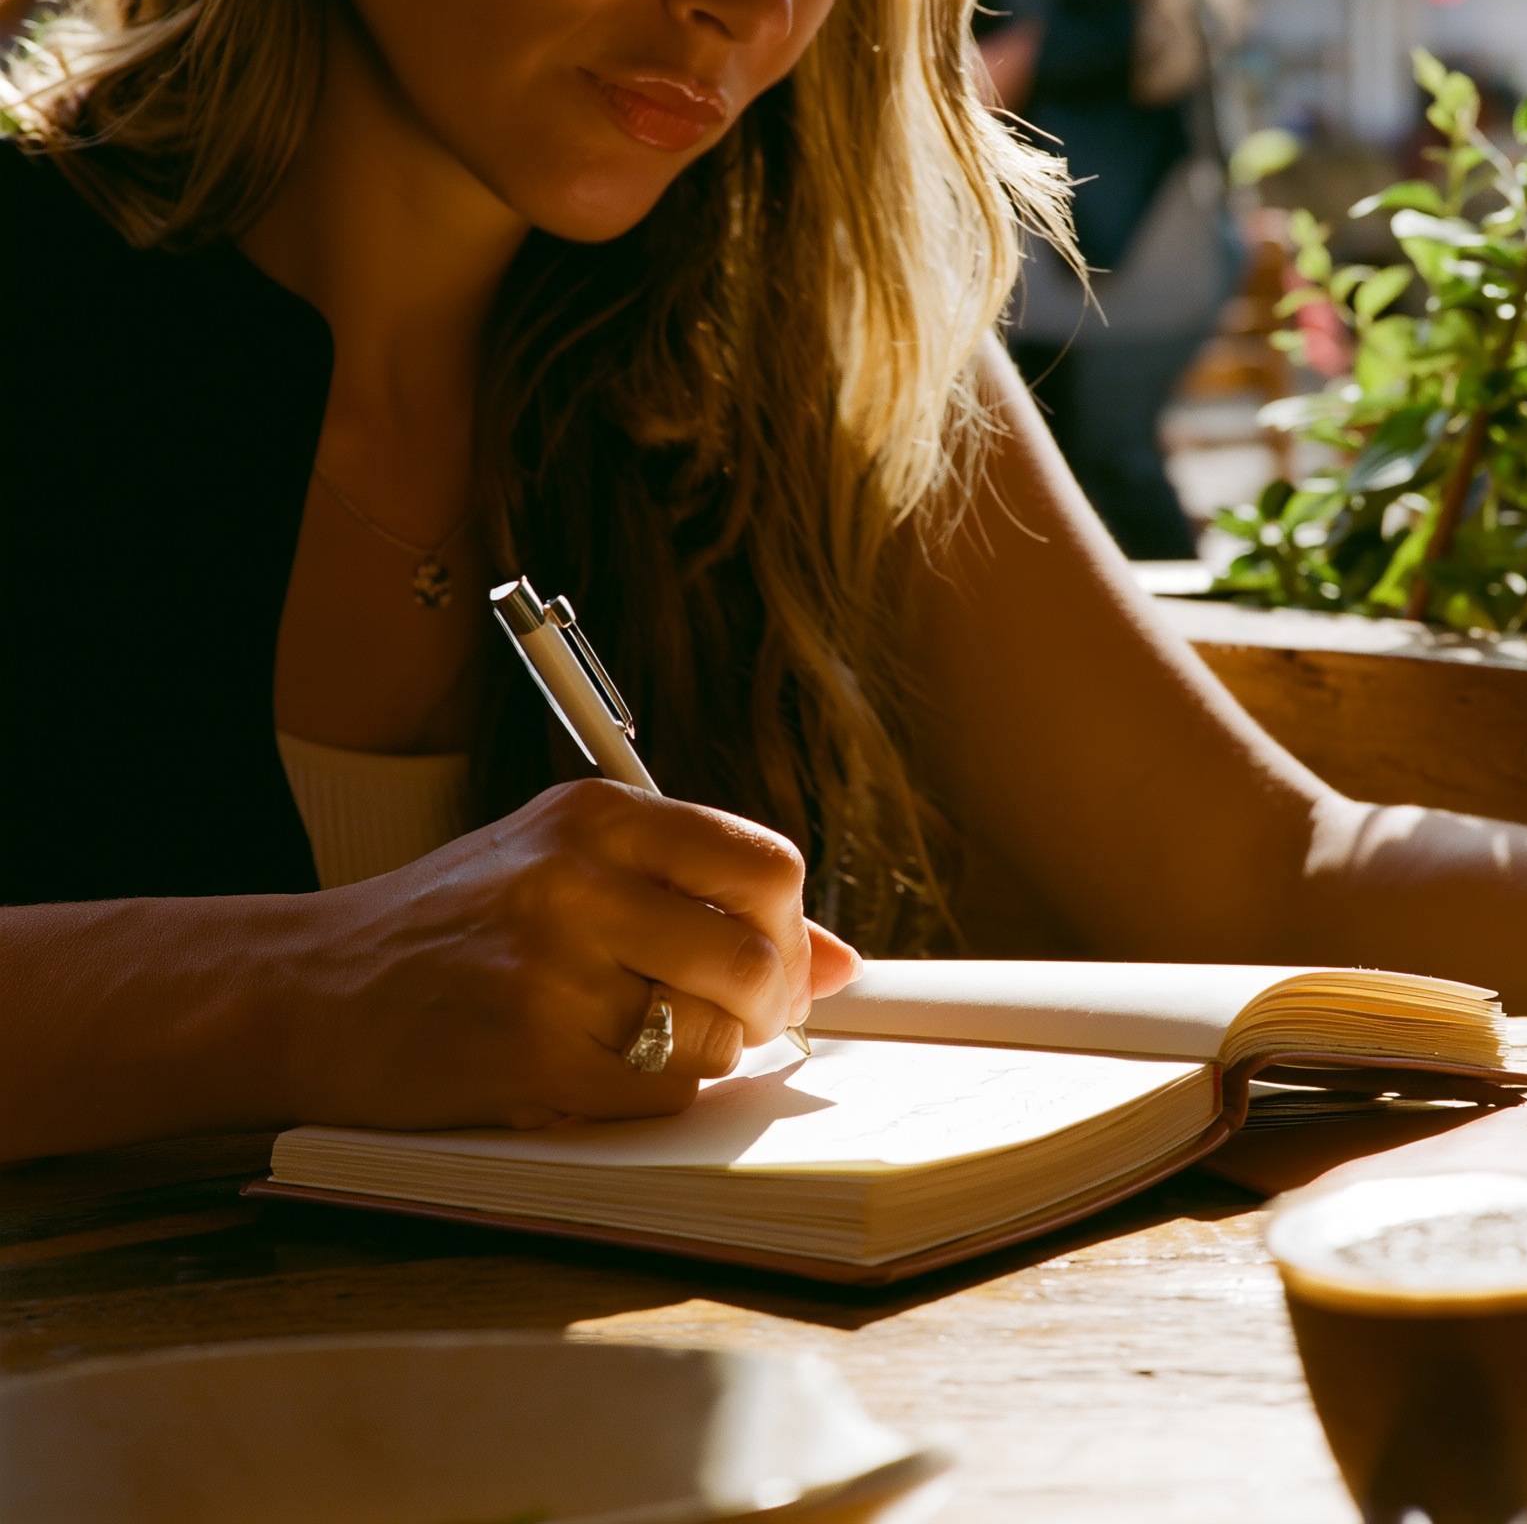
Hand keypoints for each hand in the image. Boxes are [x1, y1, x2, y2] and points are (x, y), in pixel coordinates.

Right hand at [271, 780, 861, 1131]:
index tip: (765, 961)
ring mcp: (552, 966)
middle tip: (730, 1019)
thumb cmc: (451, 926)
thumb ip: (700, 897)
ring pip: (717, 1031)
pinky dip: (652, 1095)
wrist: (300, 985)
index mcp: (599, 815)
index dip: (789, 929)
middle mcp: (579, 877)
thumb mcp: (568, 869)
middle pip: (761, 953)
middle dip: (767, 1003)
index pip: (768, 866)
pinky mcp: (527, 1053)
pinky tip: (596, 1072)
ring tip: (641, 1039)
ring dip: (704, 1053)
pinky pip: (662, 1091)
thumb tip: (843, 961)